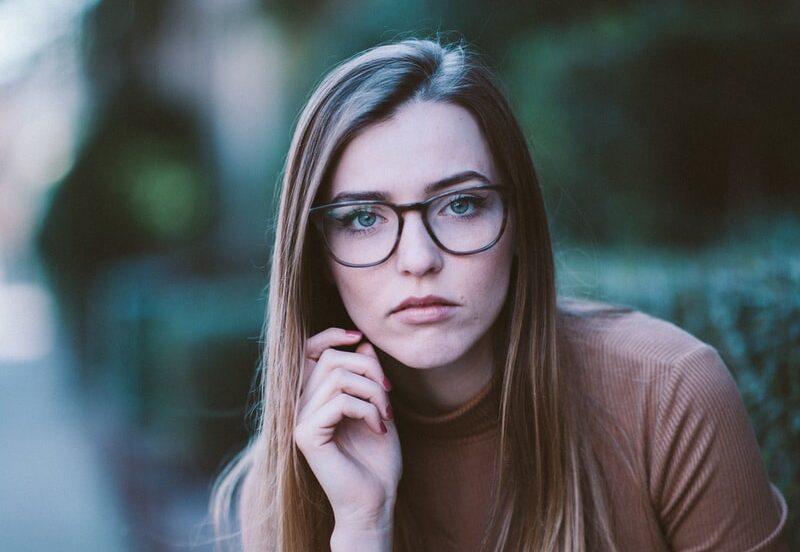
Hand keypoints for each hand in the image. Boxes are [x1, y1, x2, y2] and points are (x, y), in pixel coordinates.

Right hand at [293, 328, 401, 533]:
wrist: (375, 499)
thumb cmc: (377, 458)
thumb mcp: (377, 406)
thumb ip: (366, 375)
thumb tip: (361, 342)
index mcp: (314, 397)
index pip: (308, 351)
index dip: (330, 335)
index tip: (359, 336)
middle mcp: (301, 405)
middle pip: (330, 358)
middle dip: (369, 369)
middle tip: (388, 393)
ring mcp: (300, 419)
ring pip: (337, 377)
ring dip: (373, 392)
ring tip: (385, 415)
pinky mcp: (306, 434)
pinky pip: (340, 402)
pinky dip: (367, 410)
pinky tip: (378, 427)